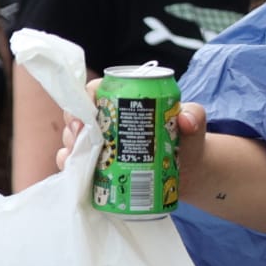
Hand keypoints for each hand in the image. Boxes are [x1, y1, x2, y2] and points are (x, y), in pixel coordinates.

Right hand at [54, 96, 208, 181]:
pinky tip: (77, 174)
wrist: (190, 172)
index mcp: (123, 100)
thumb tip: (185, 121)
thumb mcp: (194, 121)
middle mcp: (106, 121)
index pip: (95, 91)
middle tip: (84, 141)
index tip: (88, 116)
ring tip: (85, 159)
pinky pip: (76, 166)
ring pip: (74, 141)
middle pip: (78, 116)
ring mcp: (100, 145)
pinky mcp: (99, 168)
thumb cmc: (187, 139)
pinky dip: (71, 169)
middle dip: (75, 127)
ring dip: (72, 148)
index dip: (85, 99)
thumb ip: (194, 115)